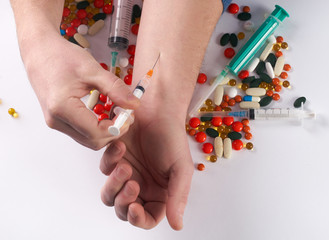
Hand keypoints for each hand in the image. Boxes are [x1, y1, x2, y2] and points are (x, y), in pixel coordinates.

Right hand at [23, 35, 139, 148]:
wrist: (40, 52)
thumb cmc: (61, 57)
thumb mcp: (92, 70)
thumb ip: (115, 88)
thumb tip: (134, 105)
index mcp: (62, 108)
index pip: (96, 133)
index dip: (117, 127)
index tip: (128, 114)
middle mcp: (56, 120)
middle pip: (93, 142)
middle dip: (114, 131)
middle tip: (125, 114)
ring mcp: (56, 123)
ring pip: (88, 140)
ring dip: (106, 130)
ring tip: (115, 110)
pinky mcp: (59, 121)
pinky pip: (82, 132)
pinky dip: (97, 126)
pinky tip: (104, 111)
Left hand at [99, 115, 193, 229]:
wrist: (158, 111)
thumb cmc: (173, 138)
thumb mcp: (181, 169)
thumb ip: (177, 198)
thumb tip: (177, 226)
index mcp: (160, 193)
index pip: (147, 218)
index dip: (139, 219)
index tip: (135, 208)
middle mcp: (142, 187)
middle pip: (123, 210)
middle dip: (124, 201)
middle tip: (131, 184)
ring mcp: (127, 174)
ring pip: (109, 195)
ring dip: (114, 184)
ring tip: (124, 167)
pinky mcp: (114, 159)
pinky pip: (104, 169)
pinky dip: (110, 161)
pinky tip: (120, 148)